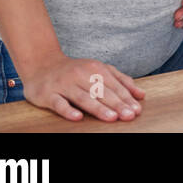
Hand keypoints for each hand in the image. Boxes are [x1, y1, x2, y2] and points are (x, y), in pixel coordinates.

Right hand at [18, 51, 145, 121]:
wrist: (42, 64)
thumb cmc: (76, 71)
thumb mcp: (100, 70)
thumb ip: (121, 81)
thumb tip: (141, 95)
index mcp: (95, 69)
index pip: (114, 86)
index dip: (126, 98)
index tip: (137, 110)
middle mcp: (80, 75)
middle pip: (101, 92)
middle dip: (117, 104)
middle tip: (129, 115)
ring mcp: (64, 84)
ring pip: (83, 98)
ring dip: (98, 108)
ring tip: (112, 118)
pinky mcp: (48, 94)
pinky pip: (59, 103)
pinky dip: (68, 110)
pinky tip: (78, 117)